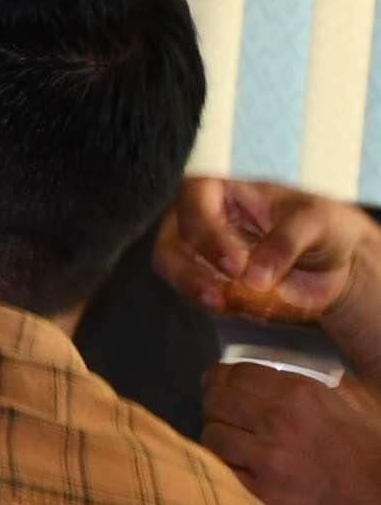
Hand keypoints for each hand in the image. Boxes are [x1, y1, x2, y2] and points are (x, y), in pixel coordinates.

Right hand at [157, 175, 375, 323]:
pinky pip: (202, 297)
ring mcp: (200, 254)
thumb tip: (252, 278)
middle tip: (217, 297)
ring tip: (228, 308)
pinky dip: (223, 309)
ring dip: (197, 293)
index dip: (207, 235)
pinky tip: (254, 312)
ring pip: (176, 273)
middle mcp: (198, 220)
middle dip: (187, 272)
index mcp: (216, 191)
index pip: (193, 205)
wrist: (335, 263)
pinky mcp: (211, 284)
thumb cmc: (320, 225)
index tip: (235, 266)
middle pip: (169, 242)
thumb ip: (285, 243)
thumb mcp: (314, 222)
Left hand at [202, 363, 380, 504]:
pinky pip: (220, 471)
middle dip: (215, 408)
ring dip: (219, 441)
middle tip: (224, 420)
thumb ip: (309, 388)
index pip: (234, 374)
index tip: (221, 389)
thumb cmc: (372, 458)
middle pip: (215, 400)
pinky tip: (239, 473)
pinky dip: (224, 470)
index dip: (222, 381)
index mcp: (300, 393)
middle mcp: (278, 419)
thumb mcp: (352, 406)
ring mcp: (269, 458)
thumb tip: (265, 376)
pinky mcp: (263, 494)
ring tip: (235, 450)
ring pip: (212, 435)